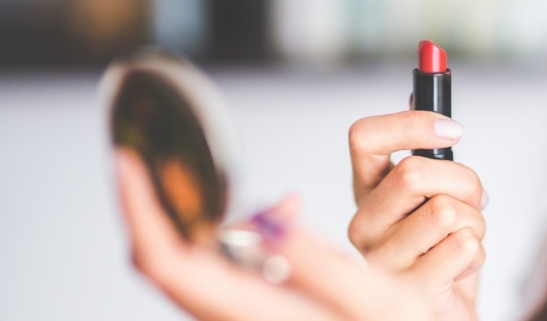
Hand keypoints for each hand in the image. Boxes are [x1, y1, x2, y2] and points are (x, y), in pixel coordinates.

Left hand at [115, 149, 434, 320]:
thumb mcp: (376, 306)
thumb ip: (321, 266)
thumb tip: (271, 219)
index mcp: (252, 316)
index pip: (167, 260)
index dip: (140, 210)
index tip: (128, 163)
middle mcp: (231, 319)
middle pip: (166, 258)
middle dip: (167, 204)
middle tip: (176, 164)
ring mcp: (239, 315)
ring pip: (191, 263)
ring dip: (208, 219)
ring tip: (272, 199)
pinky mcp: (253, 309)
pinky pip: (220, 268)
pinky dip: (236, 236)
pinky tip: (286, 221)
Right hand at [347, 111, 487, 319]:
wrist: (442, 312)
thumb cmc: (439, 249)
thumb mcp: (432, 194)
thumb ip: (425, 150)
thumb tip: (420, 89)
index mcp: (366, 191)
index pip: (363, 137)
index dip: (410, 123)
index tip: (453, 130)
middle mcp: (363, 223)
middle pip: (414, 172)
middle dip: (464, 181)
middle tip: (476, 198)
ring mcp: (382, 260)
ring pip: (447, 212)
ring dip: (475, 223)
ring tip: (464, 238)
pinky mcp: (409, 292)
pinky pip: (464, 248)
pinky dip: (478, 253)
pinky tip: (460, 267)